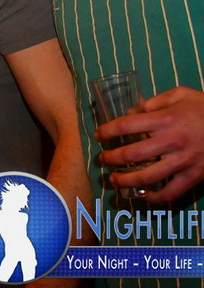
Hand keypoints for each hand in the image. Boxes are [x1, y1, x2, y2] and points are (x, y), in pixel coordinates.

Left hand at [96, 86, 203, 201]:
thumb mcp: (180, 94)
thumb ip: (154, 102)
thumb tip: (132, 111)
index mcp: (165, 119)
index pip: (127, 125)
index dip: (108, 131)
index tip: (98, 135)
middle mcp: (172, 141)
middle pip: (133, 153)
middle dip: (112, 158)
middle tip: (101, 159)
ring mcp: (184, 161)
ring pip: (149, 177)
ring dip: (126, 181)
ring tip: (113, 180)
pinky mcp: (195, 176)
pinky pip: (173, 192)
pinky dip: (156, 198)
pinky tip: (144, 196)